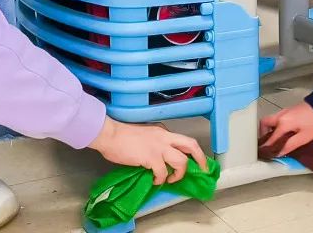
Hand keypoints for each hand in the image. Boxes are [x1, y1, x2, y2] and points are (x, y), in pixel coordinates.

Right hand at [90, 117, 207, 184]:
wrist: (109, 134)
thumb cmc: (120, 136)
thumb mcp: (143, 135)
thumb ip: (153, 144)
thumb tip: (156, 158)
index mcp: (162, 131)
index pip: (182, 140)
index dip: (191, 152)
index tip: (193, 160)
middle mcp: (164, 137)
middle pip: (191, 145)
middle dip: (201, 158)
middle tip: (203, 169)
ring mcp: (159, 147)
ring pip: (182, 161)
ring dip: (179, 174)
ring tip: (171, 179)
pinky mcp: (151, 157)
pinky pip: (163, 173)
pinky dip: (160, 180)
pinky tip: (154, 181)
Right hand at [259, 102, 312, 156]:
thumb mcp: (304, 137)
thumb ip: (290, 145)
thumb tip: (279, 153)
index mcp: (283, 123)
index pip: (271, 137)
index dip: (268, 147)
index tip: (265, 154)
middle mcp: (279, 116)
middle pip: (264, 123)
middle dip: (262, 133)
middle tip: (267, 143)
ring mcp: (283, 111)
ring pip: (269, 119)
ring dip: (268, 129)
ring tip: (275, 139)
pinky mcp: (287, 110)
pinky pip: (275, 118)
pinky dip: (274, 125)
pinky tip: (282, 132)